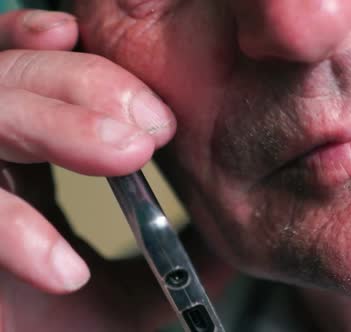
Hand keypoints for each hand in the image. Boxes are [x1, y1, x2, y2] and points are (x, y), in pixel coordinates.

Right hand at [0, 9, 188, 330]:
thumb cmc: (44, 321)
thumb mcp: (123, 295)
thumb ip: (171, 262)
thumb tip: (233, 243)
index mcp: (33, 154)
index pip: (59, 76)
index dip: (99, 69)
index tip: (161, 114)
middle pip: (25, 72)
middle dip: (92, 85)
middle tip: (156, 129)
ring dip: (63, 124)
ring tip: (128, 156)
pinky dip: (17, 229)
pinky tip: (67, 271)